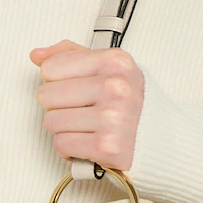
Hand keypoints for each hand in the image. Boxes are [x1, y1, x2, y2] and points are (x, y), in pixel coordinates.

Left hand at [29, 39, 142, 171]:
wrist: (165, 140)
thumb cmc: (134, 104)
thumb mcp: (110, 68)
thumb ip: (72, 55)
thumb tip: (37, 55)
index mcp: (115, 61)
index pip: (51, 67)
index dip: (58, 80)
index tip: (77, 88)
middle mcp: (115, 87)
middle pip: (46, 95)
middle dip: (59, 106)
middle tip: (82, 110)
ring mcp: (112, 118)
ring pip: (51, 121)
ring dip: (65, 128)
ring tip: (87, 126)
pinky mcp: (108, 147)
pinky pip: (62, 144)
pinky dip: (70, 148)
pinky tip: (88, 141)